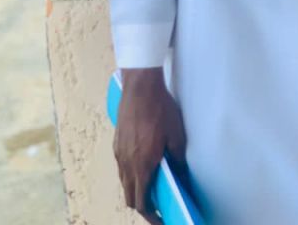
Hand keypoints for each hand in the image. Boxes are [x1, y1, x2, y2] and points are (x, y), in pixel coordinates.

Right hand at [113, 67, 187, 223]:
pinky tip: (143, 165)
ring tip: (152, 185)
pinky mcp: (117, 143)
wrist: (140, 86)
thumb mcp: (176, 135)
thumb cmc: (161, 109)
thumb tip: (180, 176)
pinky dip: (131, 175)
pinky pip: (122, 167)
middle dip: (143, 206)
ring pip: (124, 182)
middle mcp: (127, 163)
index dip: (151, 216)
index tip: (161, 220)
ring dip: (136, 189)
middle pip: (130, 197)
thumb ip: (178, 160)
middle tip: (158, 206)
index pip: (142, 202)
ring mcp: (119, 153)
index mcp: (142, 165)